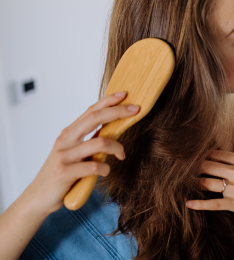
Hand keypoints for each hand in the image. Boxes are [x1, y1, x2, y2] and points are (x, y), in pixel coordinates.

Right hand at [22, 91, 138, 215]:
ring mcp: (64, 156)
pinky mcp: (65, 172)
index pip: (91, 111)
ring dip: (117, 148)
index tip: (125, 95)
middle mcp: (65, 140)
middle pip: (95, 118)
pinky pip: (94, 166)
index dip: (108, 101)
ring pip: (100, 142)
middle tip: (136, 111)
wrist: (38, 197)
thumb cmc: (62, 173)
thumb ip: (89, 139)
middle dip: (118, 112)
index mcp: (69, 133)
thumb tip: (112, 127)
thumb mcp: (75, 152)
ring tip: (122, 155)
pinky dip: (105, 168)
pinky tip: (105, 171)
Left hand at [186, 150, 233, 223]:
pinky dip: (199, 204)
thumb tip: (210, 156)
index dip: (199, 156)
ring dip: (195, 183)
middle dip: (194, 168)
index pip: (213, 154)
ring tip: (184, 184)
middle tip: (183, 171)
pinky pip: (213, 203)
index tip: (189, 159)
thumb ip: (233, 161)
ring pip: (206, 183)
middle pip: (206, 166)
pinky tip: (188, 203)